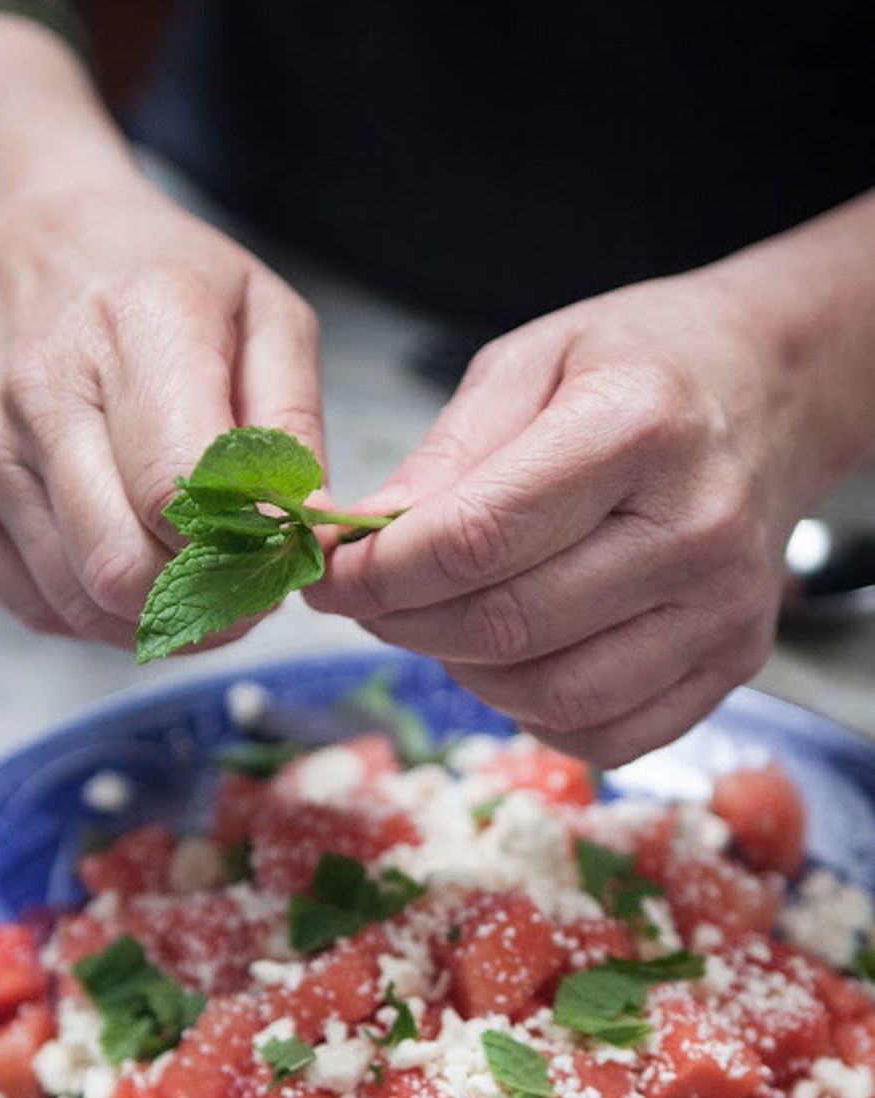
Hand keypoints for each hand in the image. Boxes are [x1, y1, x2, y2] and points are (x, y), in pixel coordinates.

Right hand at [0, 175, 321, 647]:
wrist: (33, 246)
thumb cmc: (168, 287)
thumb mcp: (266, 317)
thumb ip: (294, 425)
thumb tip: (311, 528)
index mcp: (139, 326)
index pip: (177, 489)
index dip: (238, 551)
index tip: (276, 556)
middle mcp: (44, 388)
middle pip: (123, 566)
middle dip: (203, 602)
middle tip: (244, 588)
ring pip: (80, 600)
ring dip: (156, 616)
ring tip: (196, 577)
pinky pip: (37, 606)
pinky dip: (100, 614)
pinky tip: (134, 564)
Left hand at [309, 271, 837, 764]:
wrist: (768, 392)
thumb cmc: (642, 366)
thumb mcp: (531, 362)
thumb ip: (447, 455)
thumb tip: (366, 538)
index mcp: (636, 428)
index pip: (478, 538)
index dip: (380, 572)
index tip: (329, 572)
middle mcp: (694, 529)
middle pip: (506, 625)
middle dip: (402, 623)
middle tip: (366, 598)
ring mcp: (724, 608)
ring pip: (551, 695)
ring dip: (461, 671)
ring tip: (438, 620)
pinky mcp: (735, 661)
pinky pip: (607, 735)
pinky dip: (532, 714)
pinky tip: (511, 659)